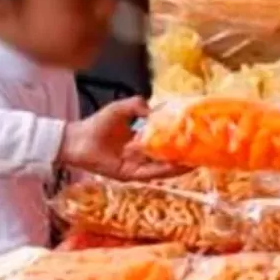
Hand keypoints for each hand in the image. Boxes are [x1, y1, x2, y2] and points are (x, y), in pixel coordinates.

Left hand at [59, 97, 186, 180]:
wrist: (77, 140)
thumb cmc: (97, 124)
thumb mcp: (121, 108)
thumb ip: (137, 105)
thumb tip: (155, 109)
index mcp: (141, 139)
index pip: (164, 139)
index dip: (179, 138)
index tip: (195, 133)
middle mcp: (141, 154)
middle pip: (167, 156)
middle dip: (184, 154)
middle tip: (202, 151)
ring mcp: (136, 165)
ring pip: (162, 167)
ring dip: (179, 165)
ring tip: (196, 161)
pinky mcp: (129, 174)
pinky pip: (150, 173)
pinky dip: (164, 171)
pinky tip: (178, 167)